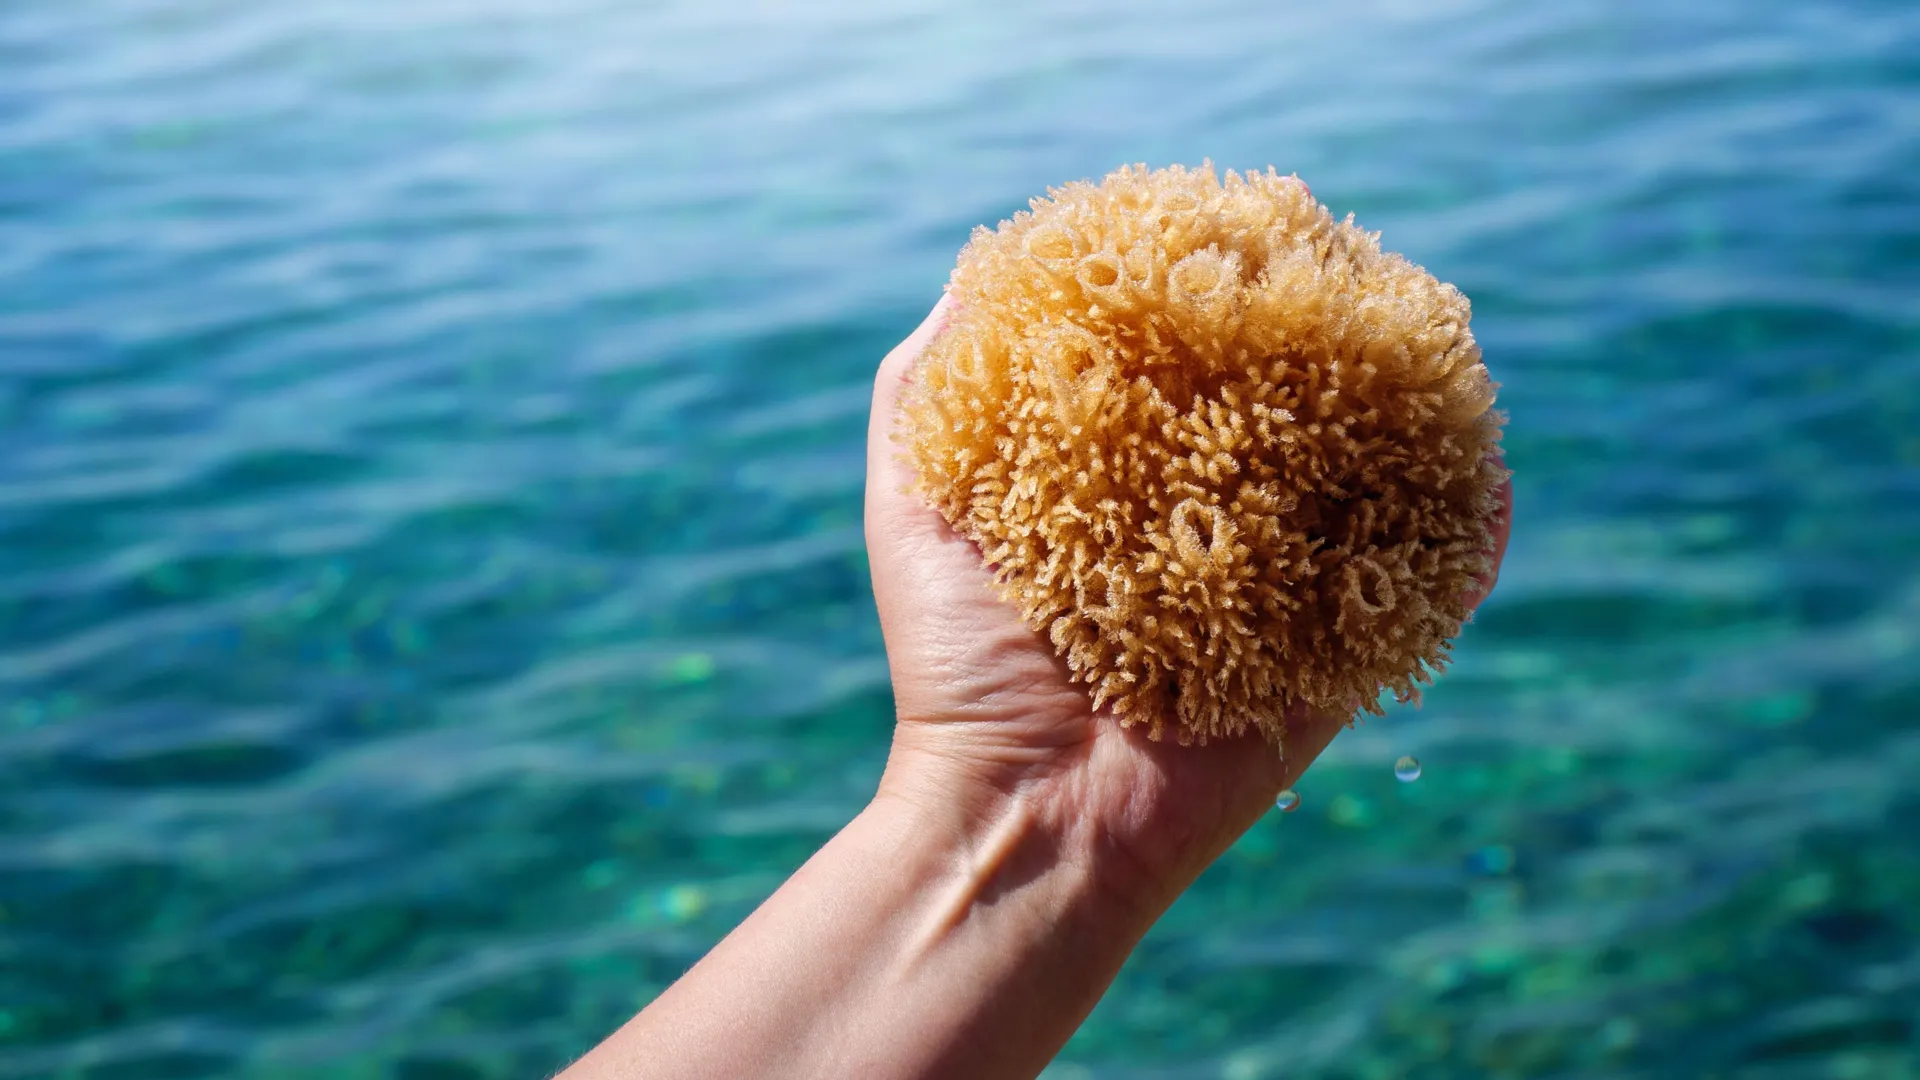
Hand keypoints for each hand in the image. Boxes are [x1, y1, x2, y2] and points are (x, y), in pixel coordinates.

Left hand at [865, 292, 1512, 908]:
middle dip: (1337, 352)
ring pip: (1373, 496)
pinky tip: (1487, 474)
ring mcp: (1283, 600)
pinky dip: (1466, 541)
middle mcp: (1215, 534)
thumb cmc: (957, 662)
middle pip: (1299, 422)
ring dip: (1415, 428)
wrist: (1020, 810)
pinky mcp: (1331, 668)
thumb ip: (931, 389)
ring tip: (1441, 358)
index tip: (1257, 237)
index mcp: (1133, 490)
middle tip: (1367, 285)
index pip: (1200, 375)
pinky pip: (1420, 599)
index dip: (1232, 305)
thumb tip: (981, 264)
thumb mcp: (916, 503)